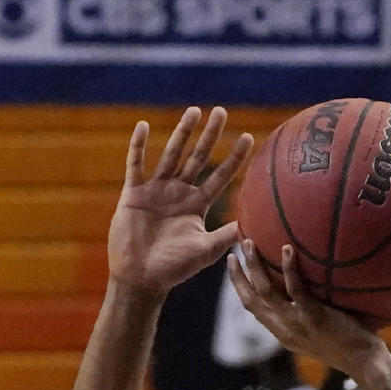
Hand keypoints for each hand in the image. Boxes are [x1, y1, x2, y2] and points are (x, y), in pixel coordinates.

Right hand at [107, 108, 252, 295]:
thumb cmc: (174, 268)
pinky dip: (138, 146)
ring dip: (182, 133)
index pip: (220, 176)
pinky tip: (143, 126)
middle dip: (210, 135)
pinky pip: (136, 165)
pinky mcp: (134, 193)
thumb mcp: (205, 250)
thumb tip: (256, 226)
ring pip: (171, 155)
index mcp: (197, 205)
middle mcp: (178, 192)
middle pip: (197, 157)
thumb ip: (226, 235)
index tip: (248, 137)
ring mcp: (156, 190)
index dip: (233, 158)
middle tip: (222, 112)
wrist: (141, 278)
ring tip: (194, 111)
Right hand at [228, 242, 382, 378]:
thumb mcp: (316, 335)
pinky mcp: (312, 316)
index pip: (253, 308)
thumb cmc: (346, 346)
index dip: (240, 288)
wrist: (362, 361)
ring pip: (266, 291)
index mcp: (282, 333)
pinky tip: (287, 248)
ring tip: (249, 243)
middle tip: (233, 252)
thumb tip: (301, 296)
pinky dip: (289, 268)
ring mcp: (296, 323)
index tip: (234, 268)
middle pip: (251, 299)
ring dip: (255, 266)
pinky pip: (295, 289)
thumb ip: (303, 318)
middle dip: (238, 276)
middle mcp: (283, 329)